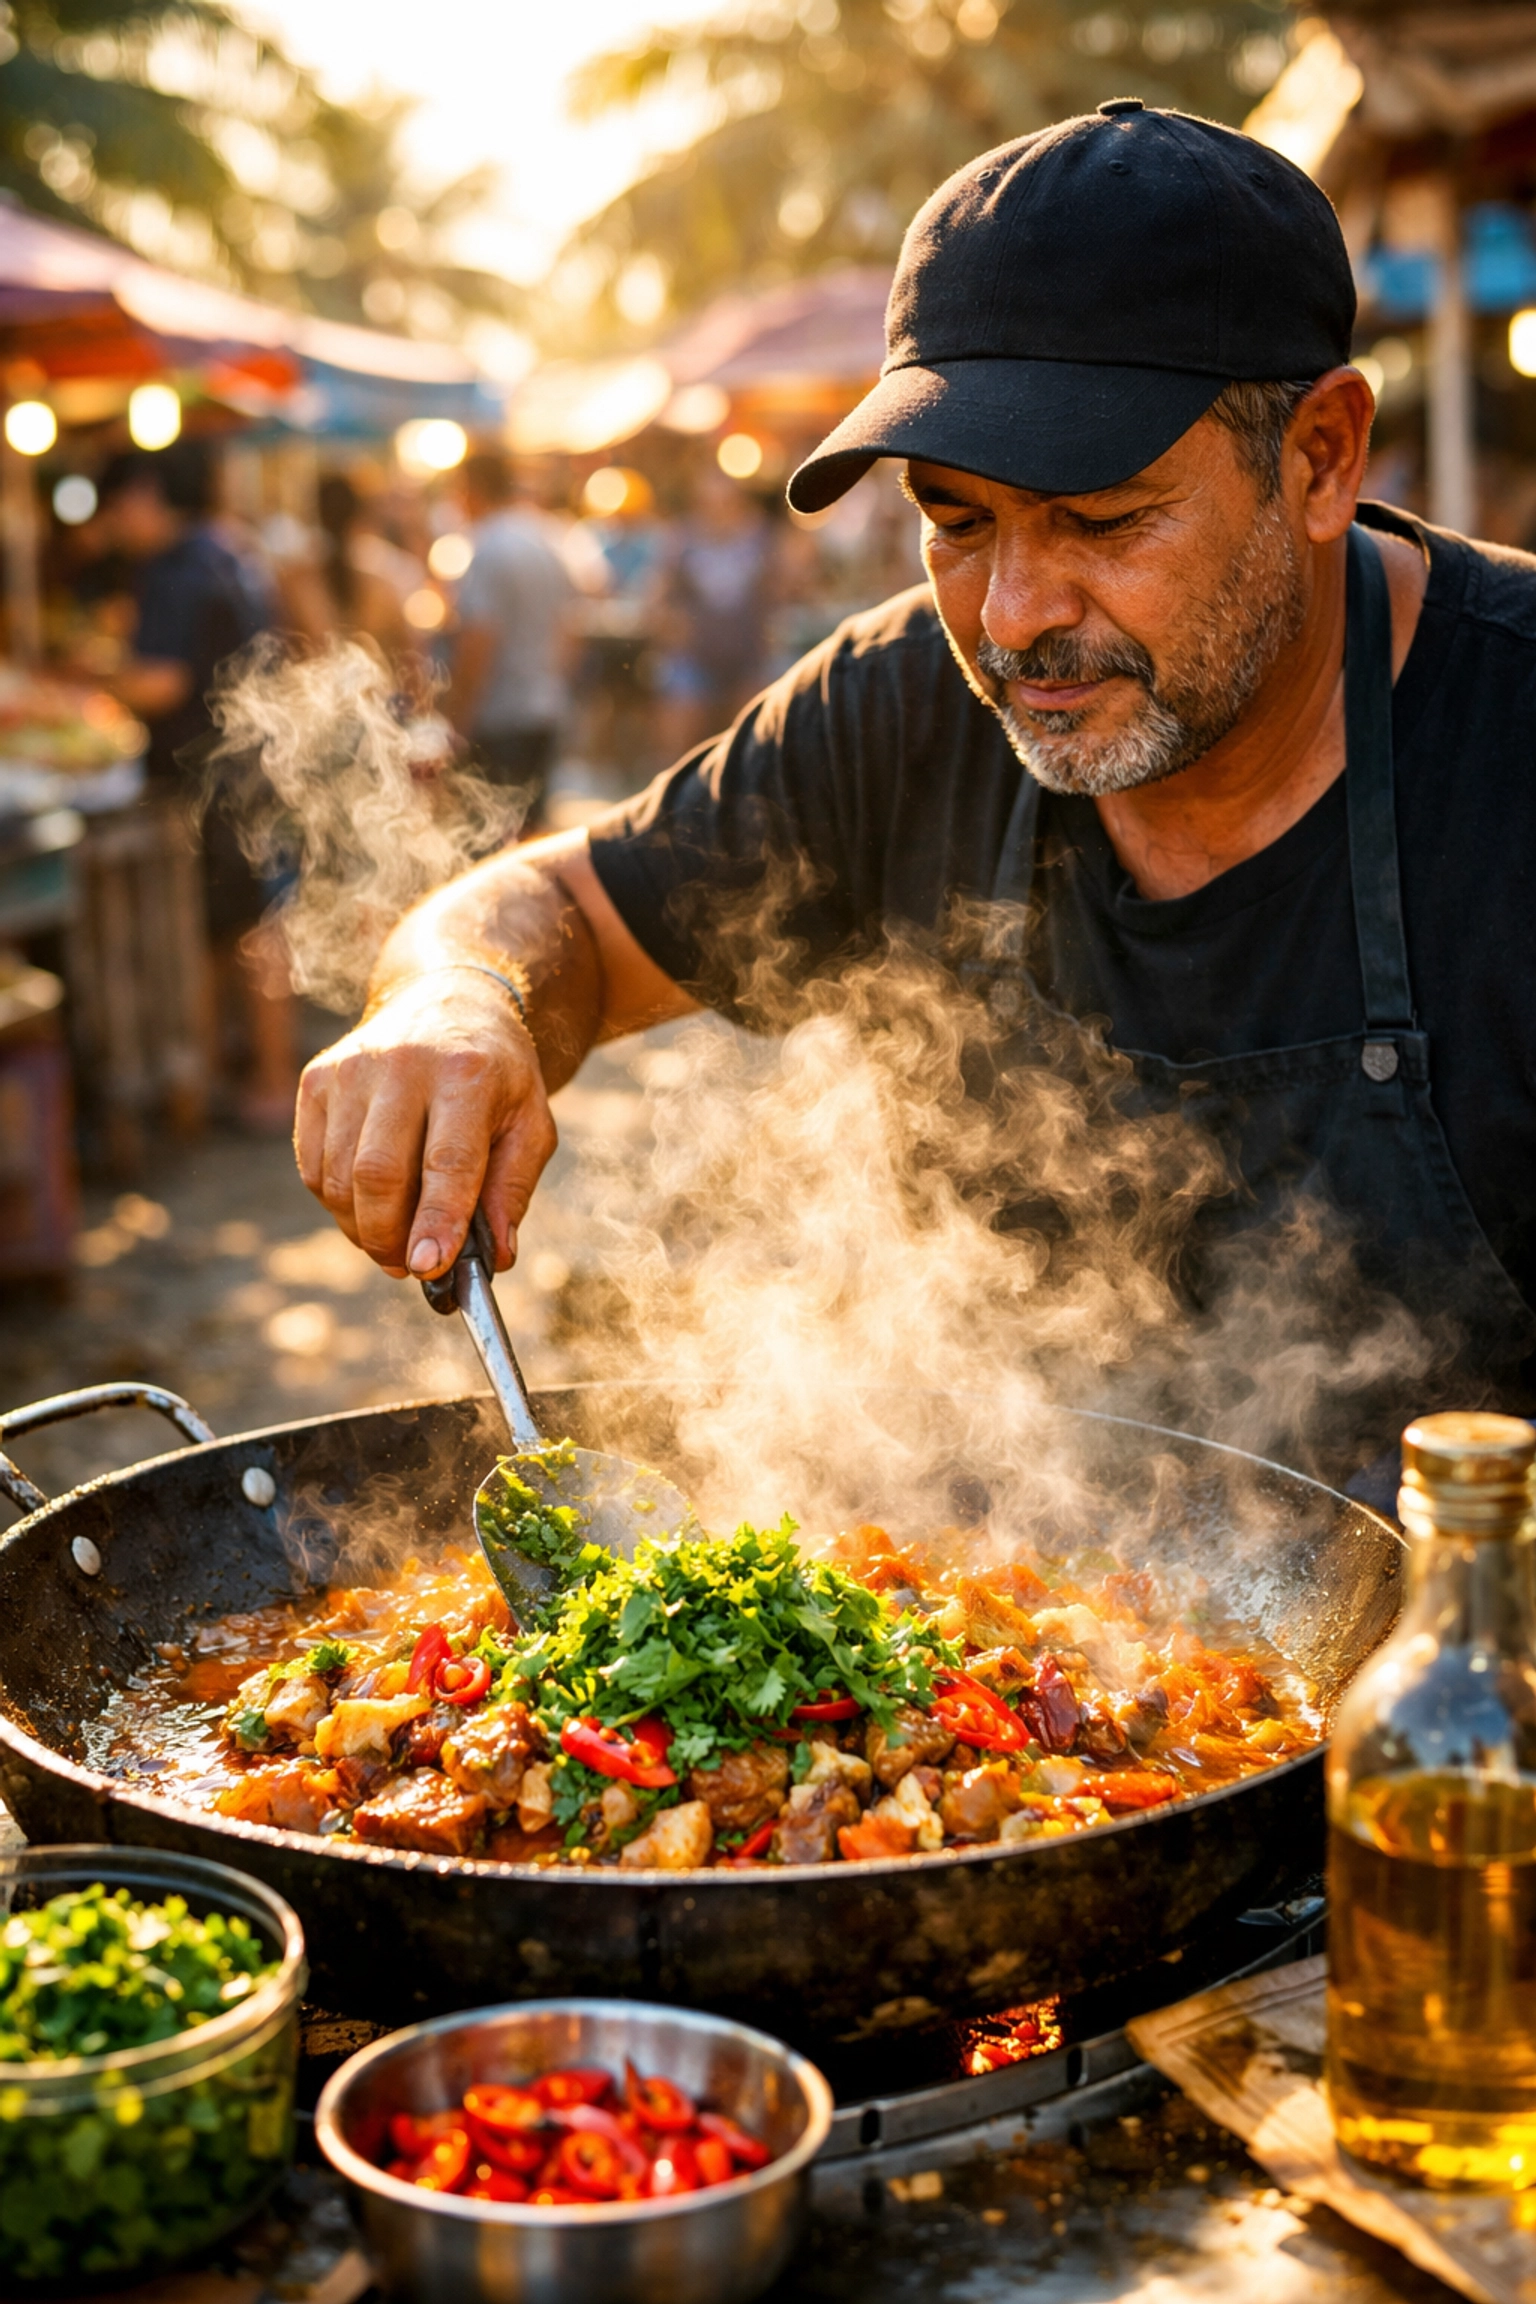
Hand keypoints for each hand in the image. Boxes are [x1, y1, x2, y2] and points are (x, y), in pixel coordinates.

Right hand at [294, 974, 556, 1278]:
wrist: (448, 1000)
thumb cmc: (496, 1076)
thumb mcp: (530, 1124)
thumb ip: (513, 1190)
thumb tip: (495, 1257)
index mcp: (467, 1074)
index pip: (446, 1160)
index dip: (436, 1220)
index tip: (430, 1267)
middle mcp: (403, 1065)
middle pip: (377, 1173)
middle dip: (389, 1237)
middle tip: (410, 1267)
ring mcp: (351, 1069)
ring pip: (337, 1177)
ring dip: (362, 1228)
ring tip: (393, 1239)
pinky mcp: (316, 1079)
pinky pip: (312, 1166)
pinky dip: (336, 1202)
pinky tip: (367, 1204)